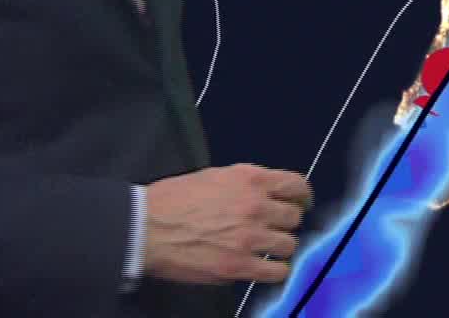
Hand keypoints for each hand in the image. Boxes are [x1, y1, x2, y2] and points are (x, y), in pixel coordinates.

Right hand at [141, 163, 312, 285]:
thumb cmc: (173, 200)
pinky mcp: (239, 266)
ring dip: (280, 247)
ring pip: (289, 244)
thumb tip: (267, 193)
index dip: (302, 196)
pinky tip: (266, 268)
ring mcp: (250, 238)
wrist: (146, 228)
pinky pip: (277, 271)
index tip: (300, 203)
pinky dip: (276, 271)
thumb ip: (246, 183)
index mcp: (251, 179)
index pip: (297, 185)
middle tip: (275, 228)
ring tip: (267, 249)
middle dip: (286, 222)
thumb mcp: (215, 176)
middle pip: (294, 217)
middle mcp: (256, 206)